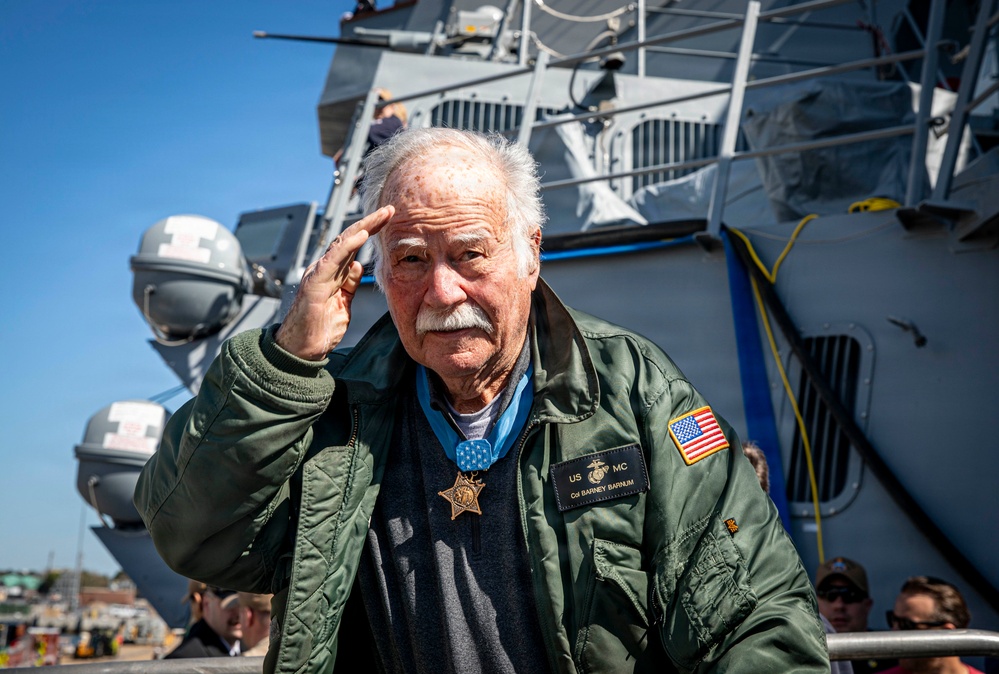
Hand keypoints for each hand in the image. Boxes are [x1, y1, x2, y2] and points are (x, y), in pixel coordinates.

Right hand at [275, 206, 393, 359]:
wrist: (302, 349)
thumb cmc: (319, 328)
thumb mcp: (344, 303)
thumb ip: (350, 285)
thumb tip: (358, 267)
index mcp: (334, 273)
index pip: (354, 246)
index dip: (371, 231)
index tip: (389, 220)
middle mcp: (325, 269)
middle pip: (350, 239)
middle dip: (370, 223)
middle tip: (389, 210)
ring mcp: (319, 274)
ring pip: (342, 243)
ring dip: (363, 228)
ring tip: (380, 216)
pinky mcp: (315, 283)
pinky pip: (332, 260)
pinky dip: (347, 246)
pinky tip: (361, 235)